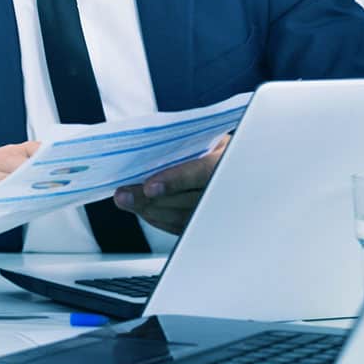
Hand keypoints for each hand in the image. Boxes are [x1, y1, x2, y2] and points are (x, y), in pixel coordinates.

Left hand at [113, 133, 230, 233]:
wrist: (239, 161)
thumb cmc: (214, 144)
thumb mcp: (204, 136)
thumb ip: (180, 141)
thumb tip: (144, 142)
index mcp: (229, 160)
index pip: (202, 172)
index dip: (175, 181)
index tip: (150, 187)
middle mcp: (228, 188)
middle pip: (188, 201)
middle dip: (151, 200)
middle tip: (124, 196)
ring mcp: (220, 210)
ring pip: (183, 218)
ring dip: (150, 211)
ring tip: (125, 200)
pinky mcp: (208, 224)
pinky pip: (181, 227)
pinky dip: (158, 218)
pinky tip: (141, 208)